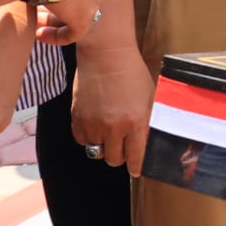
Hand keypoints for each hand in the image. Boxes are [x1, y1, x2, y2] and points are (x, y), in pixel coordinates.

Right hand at [72, 41, 154, 175]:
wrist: (105, 55)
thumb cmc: (132, 73)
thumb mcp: (149, 97)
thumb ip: (147, 122)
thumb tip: (147, 142)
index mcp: (135, 122)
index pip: (135, 158)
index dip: (136, 167)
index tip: (136, 170)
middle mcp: (112, 128)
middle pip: (114, 160)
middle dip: (120, 155)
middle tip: (123, 144)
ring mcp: (92, 125)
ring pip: (96, 152)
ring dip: (104, 145)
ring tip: (109, 129)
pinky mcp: (76, 119)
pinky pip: (82, 140)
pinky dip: (88, 136)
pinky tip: (96, 122)